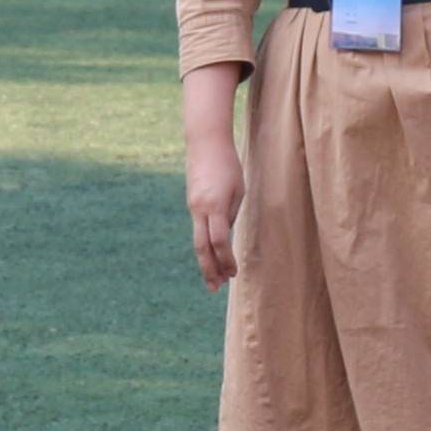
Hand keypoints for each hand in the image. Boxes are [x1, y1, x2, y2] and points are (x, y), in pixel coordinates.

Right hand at [186, 135, 246, 288]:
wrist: (205, 142)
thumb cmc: (228, 164)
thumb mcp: (238, 190)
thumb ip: (231, 214)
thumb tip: (224, 236)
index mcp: (214, 206)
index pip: (219, 240)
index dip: (226, 259)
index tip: (233, 273)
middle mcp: (199, 209)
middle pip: (201, 247)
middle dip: (209, 269)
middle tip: (215, 288)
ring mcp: (193, 206)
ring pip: (197, 240)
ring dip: (205, 261)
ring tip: (213, 279)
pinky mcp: (192, 203)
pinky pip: (198, 229)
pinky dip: (205, 245)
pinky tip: (211, 255)